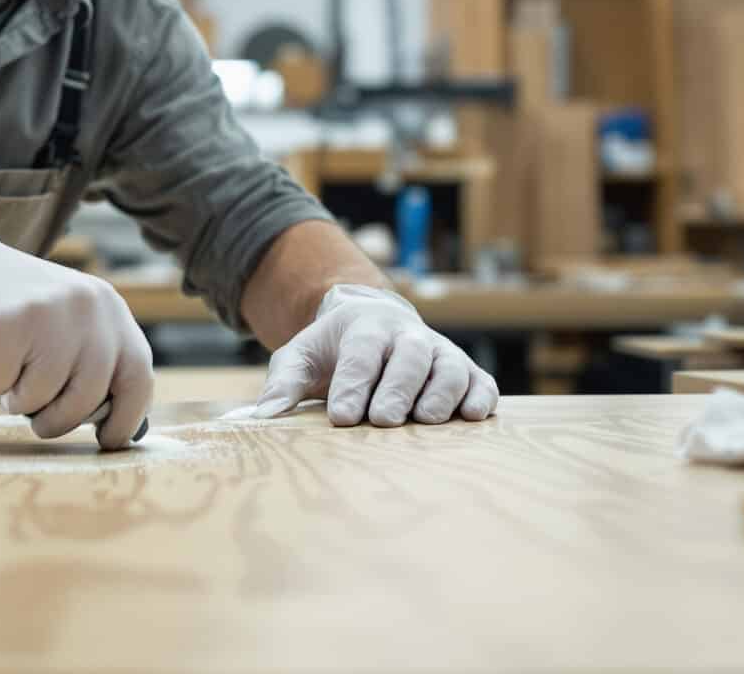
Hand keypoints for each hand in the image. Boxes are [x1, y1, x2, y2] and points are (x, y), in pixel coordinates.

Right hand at [0, 194, 152, 448]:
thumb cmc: (4, 310)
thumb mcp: (62, 326)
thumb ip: (90, 364)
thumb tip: (122, 430)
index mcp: (107, 306)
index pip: (137, 374)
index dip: (127, 417)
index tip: (108, 441)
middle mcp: (86, 305)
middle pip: (90, 397)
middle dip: (58, 420)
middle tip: (34, 417)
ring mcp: (45, 311)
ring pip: (42, 398)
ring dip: (14, 398)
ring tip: (1, 365)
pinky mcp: (4, 322)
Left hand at [252, 285, 497, 426]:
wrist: (374, 323)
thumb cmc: (335, 350)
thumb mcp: (302, 356)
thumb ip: (283, 382)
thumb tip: (263, 416)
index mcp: (365, 328)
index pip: (361, 353)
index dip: (353, 383)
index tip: (341, 416)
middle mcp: (407, 336)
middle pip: (409, 356)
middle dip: (397, 388)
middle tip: (384, 420)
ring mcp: (440, 352)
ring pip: (448, 366)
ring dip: (441, 392)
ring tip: (427, 420)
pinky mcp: (466, 371)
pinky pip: (480, 381)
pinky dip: (480, 396)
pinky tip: (472, 415)